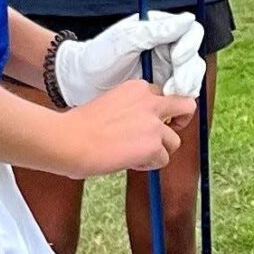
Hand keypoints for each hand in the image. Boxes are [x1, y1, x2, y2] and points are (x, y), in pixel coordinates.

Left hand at [53, 11, 206, 105]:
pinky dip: (178, 103)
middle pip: (194, 58)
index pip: (190, 33)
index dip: (189, 46)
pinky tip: (165, 108)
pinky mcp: (161, 89)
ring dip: (185, 90)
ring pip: (191, 78)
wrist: (79, 83)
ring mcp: (166, 69)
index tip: (176, 59)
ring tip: (168, 97)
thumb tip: (188, 19)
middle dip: (188, 74)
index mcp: (160, 29)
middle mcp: (167, 47)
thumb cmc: (98, 57)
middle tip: (174, 87)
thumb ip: (157, 31)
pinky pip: (180, 95)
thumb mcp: (126, 41)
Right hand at [62, 78, 193, 176]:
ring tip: (135, 155)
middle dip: (182, 120)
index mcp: (136, 88)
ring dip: (159, 150)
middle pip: (186, 106)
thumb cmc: (78, 126)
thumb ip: (131, 110)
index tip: (150, 121)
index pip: (161, 96)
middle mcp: (150, 101)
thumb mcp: (110, 103)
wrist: (68, 140)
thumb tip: (140, 128)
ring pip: (174, 141)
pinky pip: (162, 160)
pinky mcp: (153, 145)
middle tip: (170, 132)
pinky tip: (129, 162)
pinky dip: (148, 165)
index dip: (157, 112)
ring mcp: (154, 124)